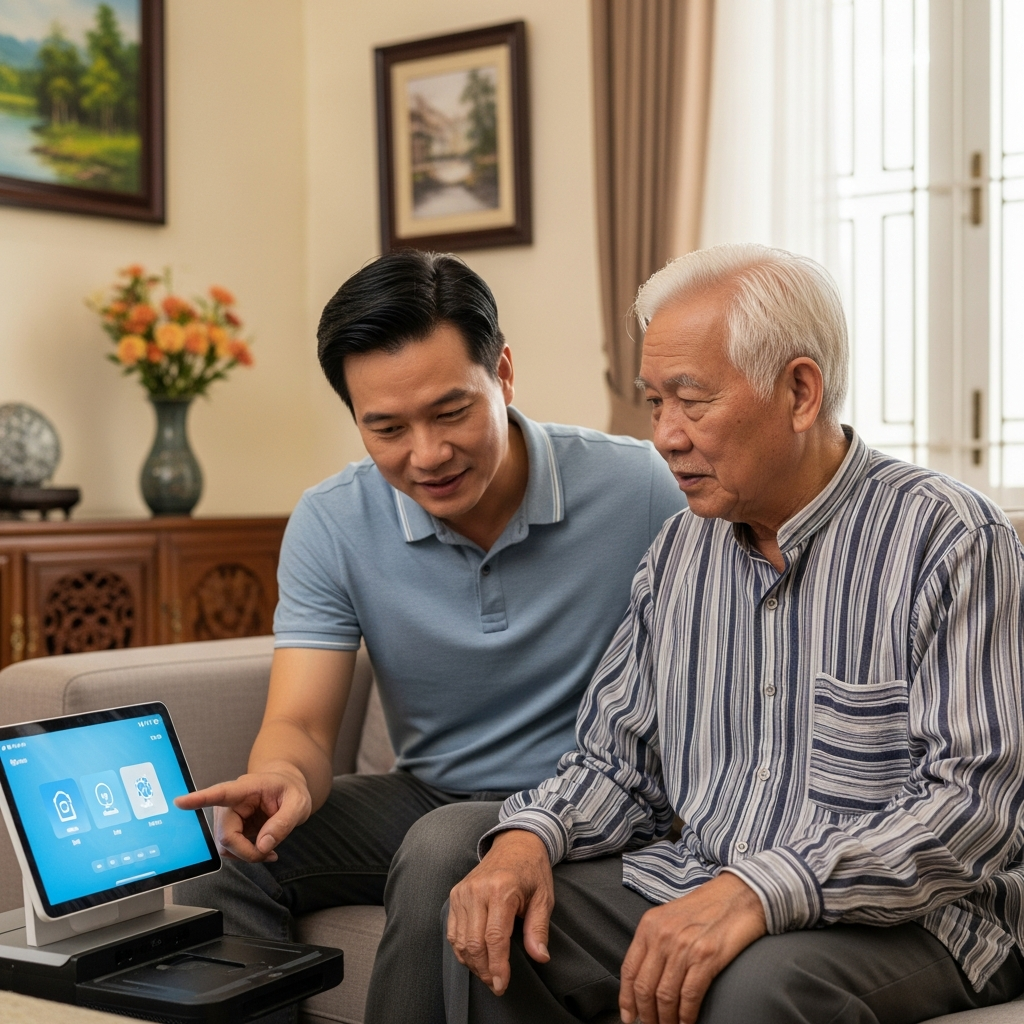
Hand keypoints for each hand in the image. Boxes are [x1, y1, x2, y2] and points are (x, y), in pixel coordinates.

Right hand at [173, 766, 311, 862]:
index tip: (180, 802)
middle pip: (225, 834)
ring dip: (246, 854)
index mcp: (247, 788)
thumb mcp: (299, 803)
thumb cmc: (291, 790)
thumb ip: (283, 823)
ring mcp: (229, 816)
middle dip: (246, 851)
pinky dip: (245, 854)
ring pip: (225, 845)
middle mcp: (232, 802)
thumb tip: (262, 846)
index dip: (199, 799)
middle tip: (270, 853)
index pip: (221, 793)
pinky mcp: (231, 827)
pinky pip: (230, 848)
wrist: (287, 787)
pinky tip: (263, 850)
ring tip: (269, 851)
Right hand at [447, 830, 553, 995]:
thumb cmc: (532, 872)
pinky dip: (462, 949)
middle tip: (497, 985)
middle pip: (474, 943)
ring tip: (488, 974)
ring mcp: (463, 891)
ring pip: (461, 940)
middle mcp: (477, 890)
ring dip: (473, 963)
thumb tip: (540, 957)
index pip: (494, 938)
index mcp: (501, 889)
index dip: (497, 966)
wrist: (515, 844)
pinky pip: (453, 930)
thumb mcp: (544, 898)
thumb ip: (538, 928)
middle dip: (485, 970)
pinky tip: (475, 959)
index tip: (502, 985)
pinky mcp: (456, 894)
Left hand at [619, 872, 765, 1023]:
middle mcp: (662, 935)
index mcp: (649, 925)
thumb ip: (656, 942)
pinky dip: (686, 1016)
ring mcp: (683, 946)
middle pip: (644, 988)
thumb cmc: (707, 908)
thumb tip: (646, 977)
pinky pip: (689, 996)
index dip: (627, 1000)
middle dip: (647, 1015)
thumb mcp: (671, 918)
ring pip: (665, 996)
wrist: (740, 894)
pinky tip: (687, 1023)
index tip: (629, 1017)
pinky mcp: (706, 957)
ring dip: (666, 1020)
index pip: (629, 970)